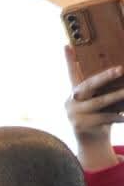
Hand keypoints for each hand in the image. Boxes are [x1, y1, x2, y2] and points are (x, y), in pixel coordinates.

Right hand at [64, 46, 123, 171]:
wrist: (90, 140)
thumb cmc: (99, 114)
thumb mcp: (98, 99)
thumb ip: (104, 90)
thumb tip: (122, 74)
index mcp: (76, 91)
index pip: (71, 72)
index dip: (68, 59)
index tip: (67, 45)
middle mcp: (72, 100)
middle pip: (89, 86)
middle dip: (105, 77)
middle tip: (120, 69)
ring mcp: (74, 113)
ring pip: (100, 102)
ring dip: (117, 96)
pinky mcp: (80, 125)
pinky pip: (104, 118)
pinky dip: (117, 116)